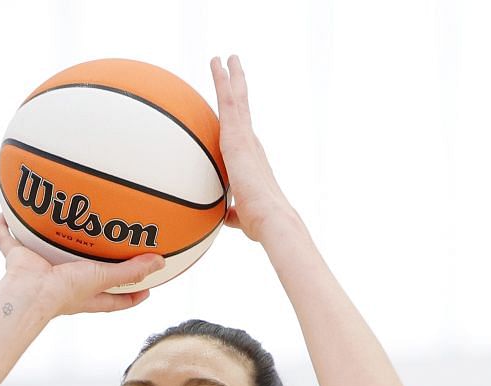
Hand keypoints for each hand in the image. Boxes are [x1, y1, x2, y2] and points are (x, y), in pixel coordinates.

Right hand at [0, 213, 162, 315]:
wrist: (29, 293)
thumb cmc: (64, 291)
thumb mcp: (102, 277)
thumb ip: (130, 271)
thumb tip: (160, 263)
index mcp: (85, 295)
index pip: (114, 299)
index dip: (131, 295)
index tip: (148, 289)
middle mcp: (64, 284)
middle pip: (83, 274)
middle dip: (92, 264)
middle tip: (107, 248)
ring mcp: (40, 270)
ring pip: (47, 253)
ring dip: (51, 241)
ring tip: (60, 222)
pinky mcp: (18, 259)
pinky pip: (8, 240)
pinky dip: (3, 228)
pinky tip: (5, 213)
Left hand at [209, 55, 299, 241]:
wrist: (272, 218)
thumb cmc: (260, 223)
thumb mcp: (243, 216)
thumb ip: (233, 212)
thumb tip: (227, 217)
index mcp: (251, 160)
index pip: (243, 131)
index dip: (240, 114)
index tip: (236, 101)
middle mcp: (252, 144)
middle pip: (243, 108)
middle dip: (237, 87)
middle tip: (233, 66)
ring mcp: (246, 138)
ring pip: (237, 100)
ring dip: (230, 77)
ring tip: (225, 58)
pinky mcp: (238, 136)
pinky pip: (228, 102)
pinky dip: (223, 82)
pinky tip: (218, 65)